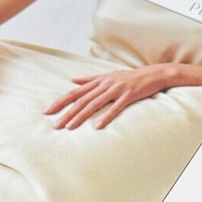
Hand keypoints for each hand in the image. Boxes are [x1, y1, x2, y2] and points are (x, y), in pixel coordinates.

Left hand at [45, 64, 174, 129]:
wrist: (152, 74)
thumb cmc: (130, 77)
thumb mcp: (108, 76)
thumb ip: (90, 80)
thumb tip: (73, 81)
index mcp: (98, 81)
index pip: (75, 92)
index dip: (61, 101)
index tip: (48, 111)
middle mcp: (104, 85)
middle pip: (81, 100)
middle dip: (67, 113)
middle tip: (56, 125)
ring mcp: (116, 90)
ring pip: (94, 104)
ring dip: (81, 117)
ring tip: (70, 127)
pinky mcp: (128, 96)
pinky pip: (115, 108)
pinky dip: (105, 117)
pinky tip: (97, 126)